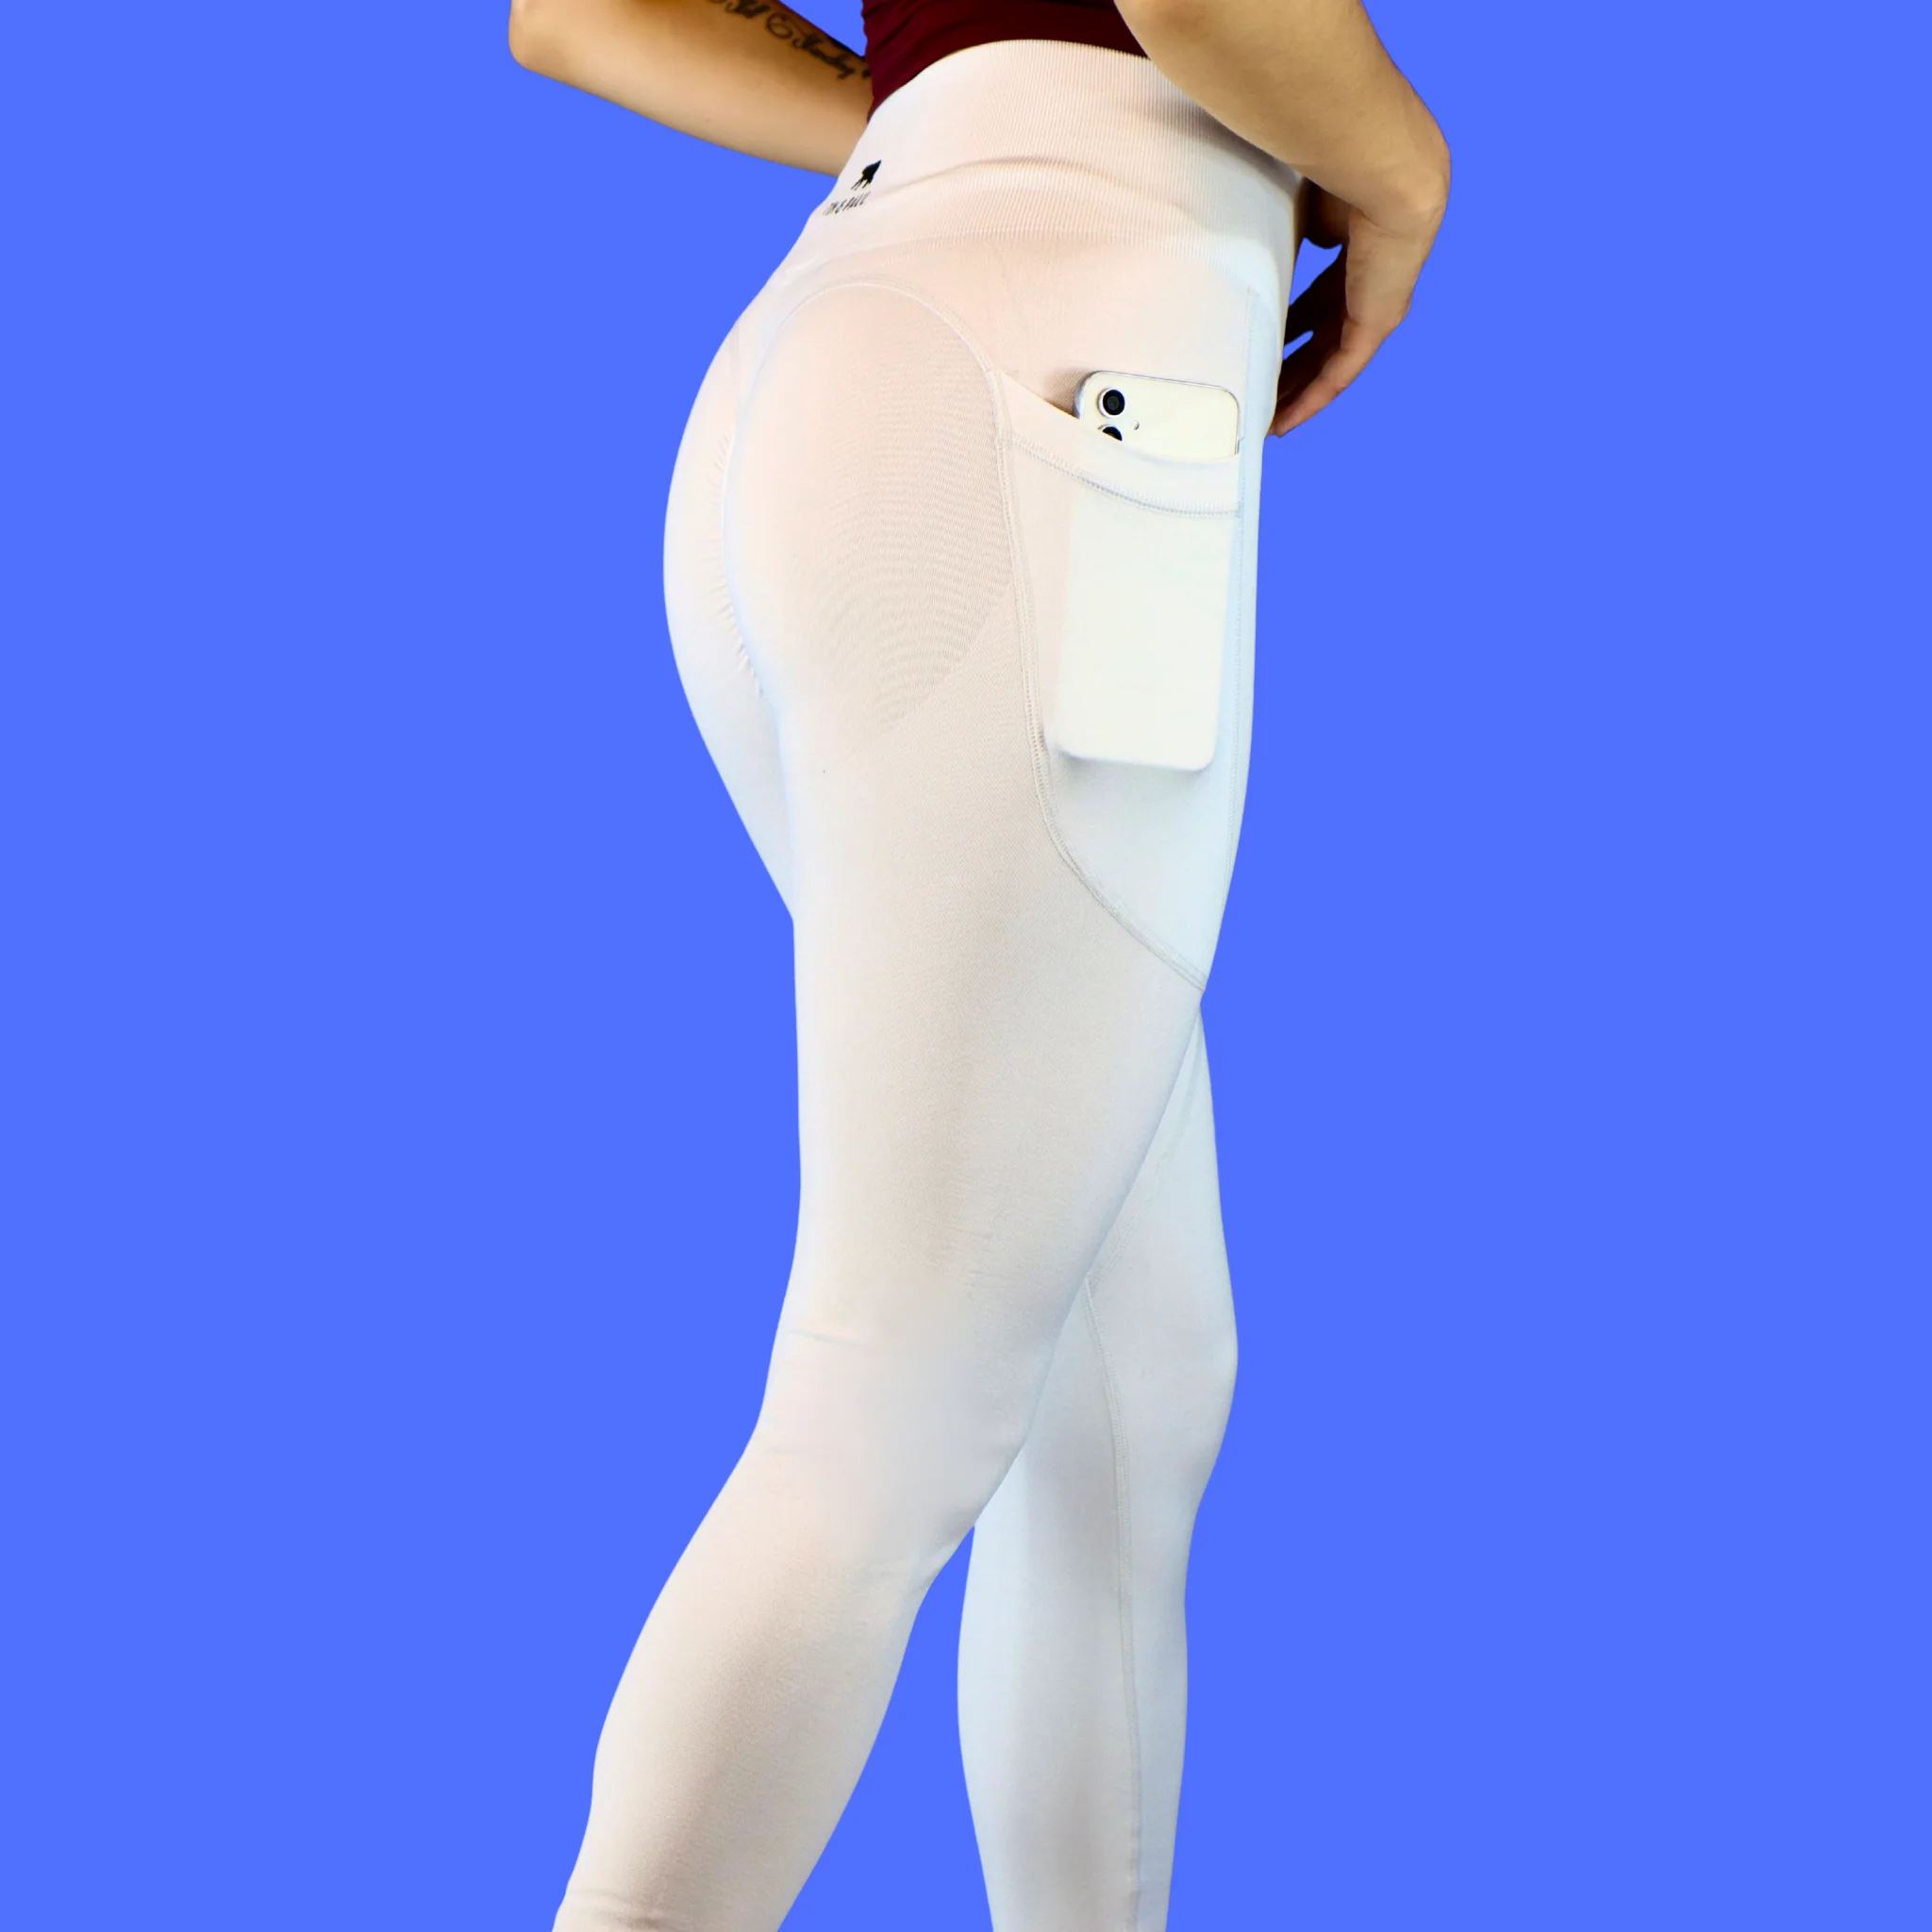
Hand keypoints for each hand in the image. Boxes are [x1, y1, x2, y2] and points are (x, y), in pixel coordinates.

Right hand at [1271, 181, 1444, 434]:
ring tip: (1266, 418)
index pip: (1318, 300)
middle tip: (1258, 392)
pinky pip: (1340, 373)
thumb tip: (1256, 252)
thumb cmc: (1344, 172)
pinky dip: (1312, 399)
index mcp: (1355, 252)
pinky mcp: (1376, 325)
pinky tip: (1286, 422)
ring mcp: (1376, 307)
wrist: (1386, 172)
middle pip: (1322, 338)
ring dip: (1297, 392)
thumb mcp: (1302, 210)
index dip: (1289, 326)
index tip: (1261, 343)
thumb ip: (1284, 234)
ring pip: (1329, 363)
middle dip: (1290, 368)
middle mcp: (1370, 284)